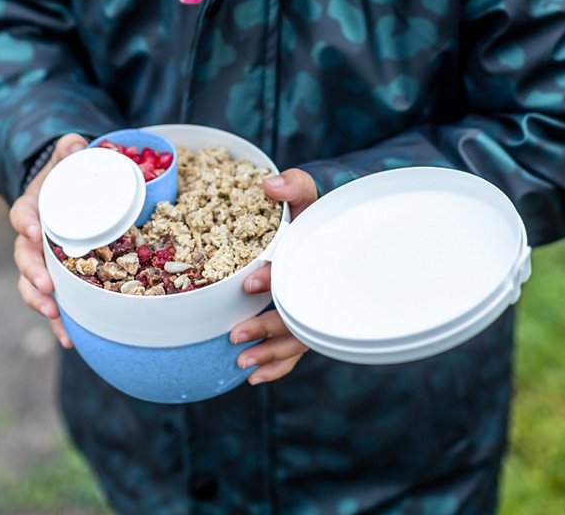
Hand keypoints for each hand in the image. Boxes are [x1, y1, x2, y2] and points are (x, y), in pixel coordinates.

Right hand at [9, 133, 87, 348]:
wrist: (67, 194)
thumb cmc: (67, 176)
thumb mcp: (66, 158)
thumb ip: (68, 149)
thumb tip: (74, 143)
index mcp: (31, 207)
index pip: (22, 215)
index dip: (26, 224)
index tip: (35, 232)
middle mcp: (30, 238)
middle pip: (23, 258)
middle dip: (32, 274)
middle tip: (47, 286)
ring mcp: (40, 261)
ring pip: (31, 285)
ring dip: (40, 302)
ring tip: (55, 315)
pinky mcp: (54, 278)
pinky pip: (52, 301)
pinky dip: (58, 321)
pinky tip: (70, 339)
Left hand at [229, 167, 317, 384]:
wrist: (329, 227)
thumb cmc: (314, 211)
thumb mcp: (307, 191)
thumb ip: (293, 185)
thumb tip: (268, 185)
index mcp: (313, 258)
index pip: (295, 272)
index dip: (273, 279)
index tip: (249, 284)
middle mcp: (315, 287)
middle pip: (296, 315)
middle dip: (267, 328)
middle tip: (235, 336)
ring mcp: (310, 307)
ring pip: (296, 339)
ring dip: (270, 354)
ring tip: (242, 364)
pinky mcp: (303, 321)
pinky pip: (296, 350)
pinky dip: (278, 365)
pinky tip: (255, 377)